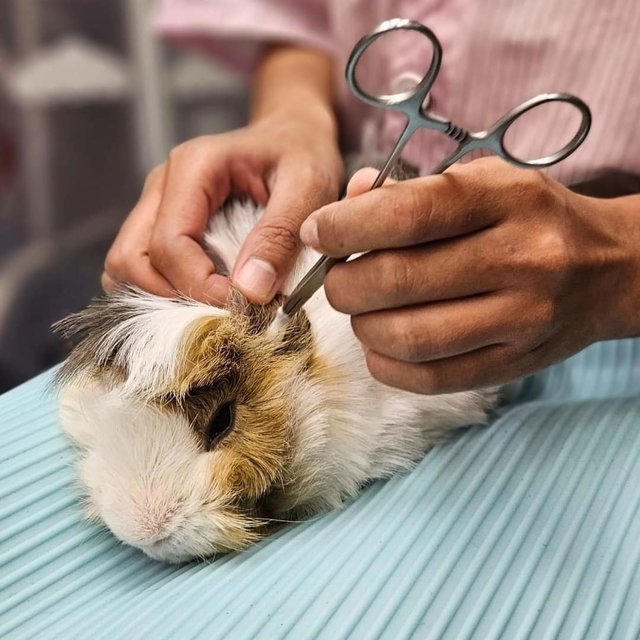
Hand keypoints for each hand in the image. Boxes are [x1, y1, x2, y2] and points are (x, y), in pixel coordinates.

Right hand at [102, 109, 341, 304]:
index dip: (200, 286)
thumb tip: (249, 291)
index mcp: (193, 167)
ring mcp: (159, 204)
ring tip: (214, 305)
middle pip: (132, 259)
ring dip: (162, 296)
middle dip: (173, 296)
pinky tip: (205, 294)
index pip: (169, 244)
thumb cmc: (304, 154)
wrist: (296, 136)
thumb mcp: (308, 187)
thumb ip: (279, 237)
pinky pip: (143, 265)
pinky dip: (165, 288)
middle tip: (225, 311)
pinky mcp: (164, 222)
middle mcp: (164, 184)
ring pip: (128, 265)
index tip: (243, 307)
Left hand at [300, 158, 639, 393]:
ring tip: (364, 310)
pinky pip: (429, 378)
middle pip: (396, 281)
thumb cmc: (529, 218)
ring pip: (407, 336)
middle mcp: (520, 259)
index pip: (408, 214)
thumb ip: (409, 190)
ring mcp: (521, 319)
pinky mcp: (514, 365)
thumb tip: (345, 205)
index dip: (345, 226)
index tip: (317, 232)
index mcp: (505, 200)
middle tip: (339, 278)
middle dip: (343, 283)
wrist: (609, 269)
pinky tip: (382, 343)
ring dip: (362, 326)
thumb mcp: (481, 181)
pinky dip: (386, 365)